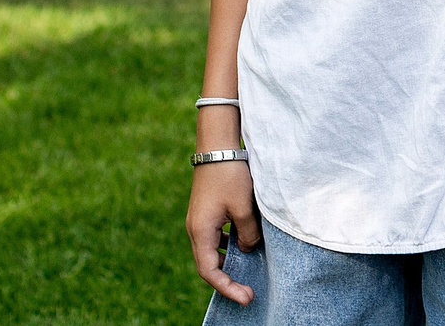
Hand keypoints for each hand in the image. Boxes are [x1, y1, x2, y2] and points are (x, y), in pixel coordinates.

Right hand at [187, 159, 259, 304]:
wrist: (217, 146)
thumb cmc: (230, 175)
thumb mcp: (244, 207)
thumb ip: (248, 234)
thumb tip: (248, 248)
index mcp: (200, 231)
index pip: (209, 271)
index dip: (227, 287)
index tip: (246, 297)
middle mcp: (195, 229)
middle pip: (208, 265)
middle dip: (228, 280)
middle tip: (249, 291)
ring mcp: (199, 221)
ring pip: (211, 252)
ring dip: (228, 262)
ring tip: (249, 270)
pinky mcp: (206, 213)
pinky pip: (215, 238)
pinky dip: (228, 246)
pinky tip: (244, 244)